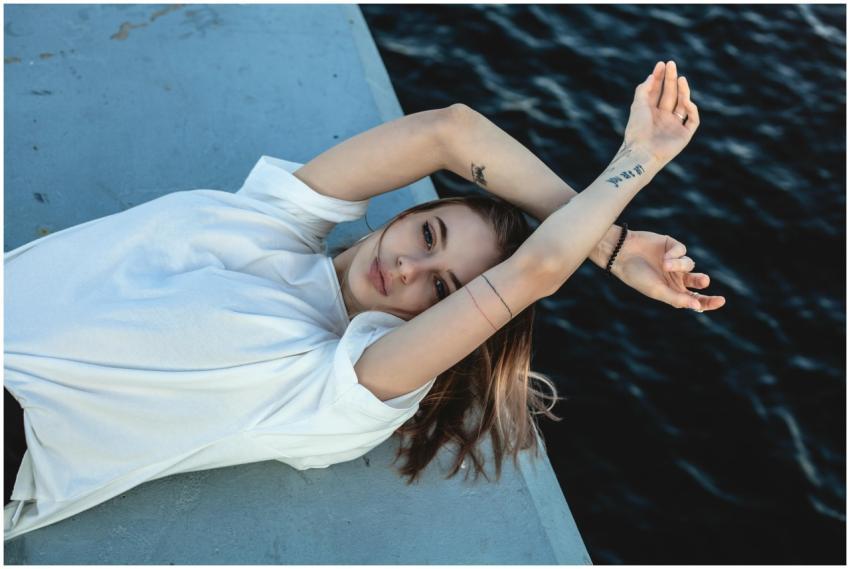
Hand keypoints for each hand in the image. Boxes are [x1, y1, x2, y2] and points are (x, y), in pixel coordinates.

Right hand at [611, 229, 725, 312]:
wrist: (622, 254)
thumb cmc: (637, 276)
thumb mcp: (657, 291)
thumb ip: (677, 299)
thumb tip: (698, 307)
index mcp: (672, 292)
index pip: (695, 299)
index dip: (708, 302)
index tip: (720, 301)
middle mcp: (675, 277)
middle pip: (698, 281)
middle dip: (701, 281)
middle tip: (703, 281)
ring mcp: (674, 261)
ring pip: (690, 264)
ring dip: (680, 265)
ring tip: (665, 264)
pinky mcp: (671, 246)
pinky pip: (682, 250)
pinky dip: (675, 254)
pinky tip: (664, 256)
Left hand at [623, 61, 699, 166]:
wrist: (642, 152)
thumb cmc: (637, 130)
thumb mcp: (638, 106)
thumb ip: (644, 89)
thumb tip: (652, 75)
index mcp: (650, 113)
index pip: (657, 91)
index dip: (660, 77)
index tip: (661, 64)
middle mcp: (663, 118)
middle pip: (670, 95)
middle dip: (671, 79)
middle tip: (672, 64)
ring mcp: (674, 126)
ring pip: (682, 104)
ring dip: (683, 91)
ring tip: (680, 78)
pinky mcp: (684, 135)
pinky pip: (692, 119)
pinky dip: (691, 109)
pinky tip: (685, 101)